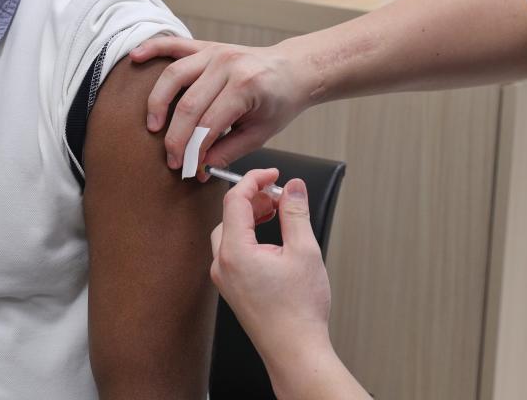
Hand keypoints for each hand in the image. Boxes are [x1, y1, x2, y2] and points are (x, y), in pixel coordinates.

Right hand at [129, 38, 308, 176]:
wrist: (292, 69)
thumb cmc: (279, 101)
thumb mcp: (261, 133)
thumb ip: (229, 150)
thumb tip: (201, 168)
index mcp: (246, 86)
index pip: (209, 123)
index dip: (194, 149)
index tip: (186, 168)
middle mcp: (228, 65)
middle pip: (188, 104)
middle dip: (175, 136)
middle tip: (170, 158)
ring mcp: (215, 52)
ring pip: (174, 75)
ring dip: (158, 102)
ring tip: (153, 126)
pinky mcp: (206, 47)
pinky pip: (174, 44)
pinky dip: (152, 48)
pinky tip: (135, 58)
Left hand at [209, 169, 332, 360]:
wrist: (295, 351)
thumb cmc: (299, 311)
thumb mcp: (304, 251)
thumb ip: (295, 213)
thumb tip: (293, 187)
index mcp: (235, 252)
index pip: (234, 200)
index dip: (254, 180)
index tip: (273, 174)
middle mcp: (222, 264)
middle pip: (229, 215)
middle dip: (254, 199)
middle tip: (280, 195)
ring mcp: (224, 279)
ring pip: (230, 233)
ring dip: (251, 218)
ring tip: (278, 214)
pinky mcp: (232, 288)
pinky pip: (233, 251)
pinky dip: (249, 237)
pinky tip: (271, 239)